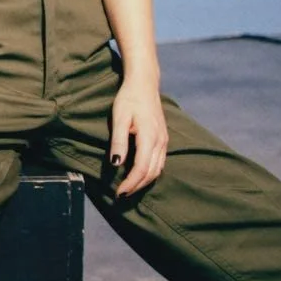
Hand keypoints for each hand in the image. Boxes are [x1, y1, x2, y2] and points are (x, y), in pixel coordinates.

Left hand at [109, 72, 167, 196]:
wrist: (144, 84)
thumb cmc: (129, 99)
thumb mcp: (119, 118)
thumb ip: (118, 141)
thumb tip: (116, 163)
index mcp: (149, 136)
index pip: (142, 168)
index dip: (130, 183)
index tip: (118, 192)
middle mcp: (160, 141)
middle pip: (151, 173)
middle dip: (136, 187)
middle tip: (120, 195)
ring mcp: (164, 140)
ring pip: (158, 169)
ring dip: (144, 182)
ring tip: (128, 189)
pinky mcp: (163, 139)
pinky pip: (160, 162)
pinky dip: (150, 173)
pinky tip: (139, 176)